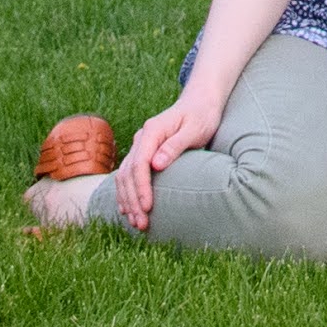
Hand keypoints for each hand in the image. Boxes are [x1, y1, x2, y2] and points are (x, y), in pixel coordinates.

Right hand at [117, 92, 218, 232]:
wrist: (199, 103)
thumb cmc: (201, 116)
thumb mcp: (194, 129)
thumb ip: (175, 145)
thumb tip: (156, 165)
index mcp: (152, 131)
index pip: (139, 163)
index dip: (141, 187)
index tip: (147, 207)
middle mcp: (141, 138)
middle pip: (128, 173)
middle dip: (133, 200)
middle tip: (142, 223)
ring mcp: (140, 145)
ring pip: (124, 176)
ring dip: (128, 200)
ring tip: (136, 222)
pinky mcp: (143, 153)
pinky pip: (128, 175)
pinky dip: (126, 193)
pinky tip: (127, 209)